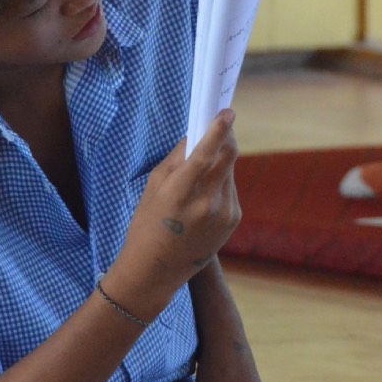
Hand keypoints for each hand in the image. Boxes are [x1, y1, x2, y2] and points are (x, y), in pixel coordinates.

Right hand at [107, 109, 241, 317]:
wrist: (157, 269)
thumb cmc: (148, 222)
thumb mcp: (153, 185)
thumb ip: (178, 157)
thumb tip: (198, 132)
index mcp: (180, 192)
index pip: (205, 154)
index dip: (218, 130)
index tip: (227, 112)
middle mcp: (206, 203)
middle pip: (228, 156)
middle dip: (226, 137)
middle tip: (222, 124)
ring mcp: (223, 213)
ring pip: (229, 171)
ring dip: (220, 161)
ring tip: (201, 173)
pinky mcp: (233, 220)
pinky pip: (231, 188)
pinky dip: (221, 182)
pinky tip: (205, 195)